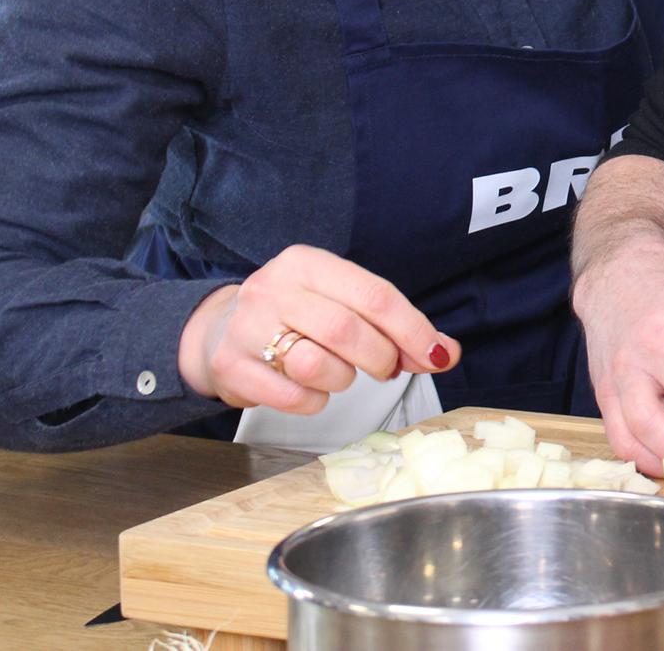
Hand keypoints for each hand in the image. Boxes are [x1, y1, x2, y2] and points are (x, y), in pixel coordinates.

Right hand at [176, 244, 458, 413]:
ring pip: (318, 365)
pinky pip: (294, 398)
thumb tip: (444, 352)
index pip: (374, 294)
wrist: (219, 330)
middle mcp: (274, 288)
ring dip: (343, 379)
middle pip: (347, 330)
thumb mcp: (341, 303)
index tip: (436, 354)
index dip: (413, 329)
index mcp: (307, 263)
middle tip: (386, 368)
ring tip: (338, 371)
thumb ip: (392, 326)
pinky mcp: (231, 368)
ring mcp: (247, 328)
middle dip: (381, 358)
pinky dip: (315, 401)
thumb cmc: (295, 316)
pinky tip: (310, 388)